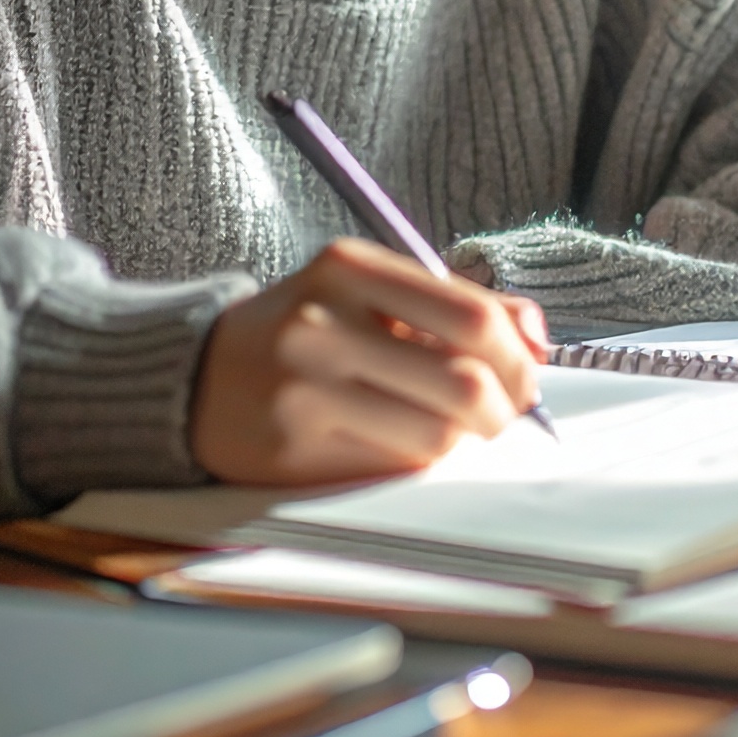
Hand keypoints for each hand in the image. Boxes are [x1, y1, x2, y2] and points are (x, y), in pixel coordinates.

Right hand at [190, 239, 548, 483]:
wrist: (198, 376)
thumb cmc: (305, 330)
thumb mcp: (370, 292)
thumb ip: (456, 305)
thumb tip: (539, 337)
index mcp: (349, 269)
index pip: (472, 317)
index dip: (518, 356)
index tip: (527, 375)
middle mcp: (322, 324)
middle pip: (464, 383)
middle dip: (502, 409)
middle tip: (499, 414)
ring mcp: (304, 390)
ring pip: (435, 436)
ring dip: (458, 440)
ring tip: (444, 427)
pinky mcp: (293, 451)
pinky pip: (391, 467)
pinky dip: (411, 460)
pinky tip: (393, 441)